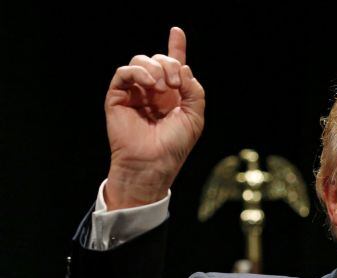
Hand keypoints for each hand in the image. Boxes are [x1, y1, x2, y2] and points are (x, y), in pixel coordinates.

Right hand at [104, 27, 204, 209]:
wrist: (153, 162)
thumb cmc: (174, 145)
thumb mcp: (194, 116)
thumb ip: (195, 91)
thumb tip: (185, 68)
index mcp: (173, 95)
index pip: (173, 66)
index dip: (176, 48)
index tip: (177, 31)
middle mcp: (153, 91)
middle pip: (159, 60)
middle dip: (171, 64)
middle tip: (177, 84)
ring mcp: (135, 93)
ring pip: (141, 61)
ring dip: (156, 68)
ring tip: (163, 87)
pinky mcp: (118, 96)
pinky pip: (125, 72)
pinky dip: (138, 72)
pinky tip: (150, 85)